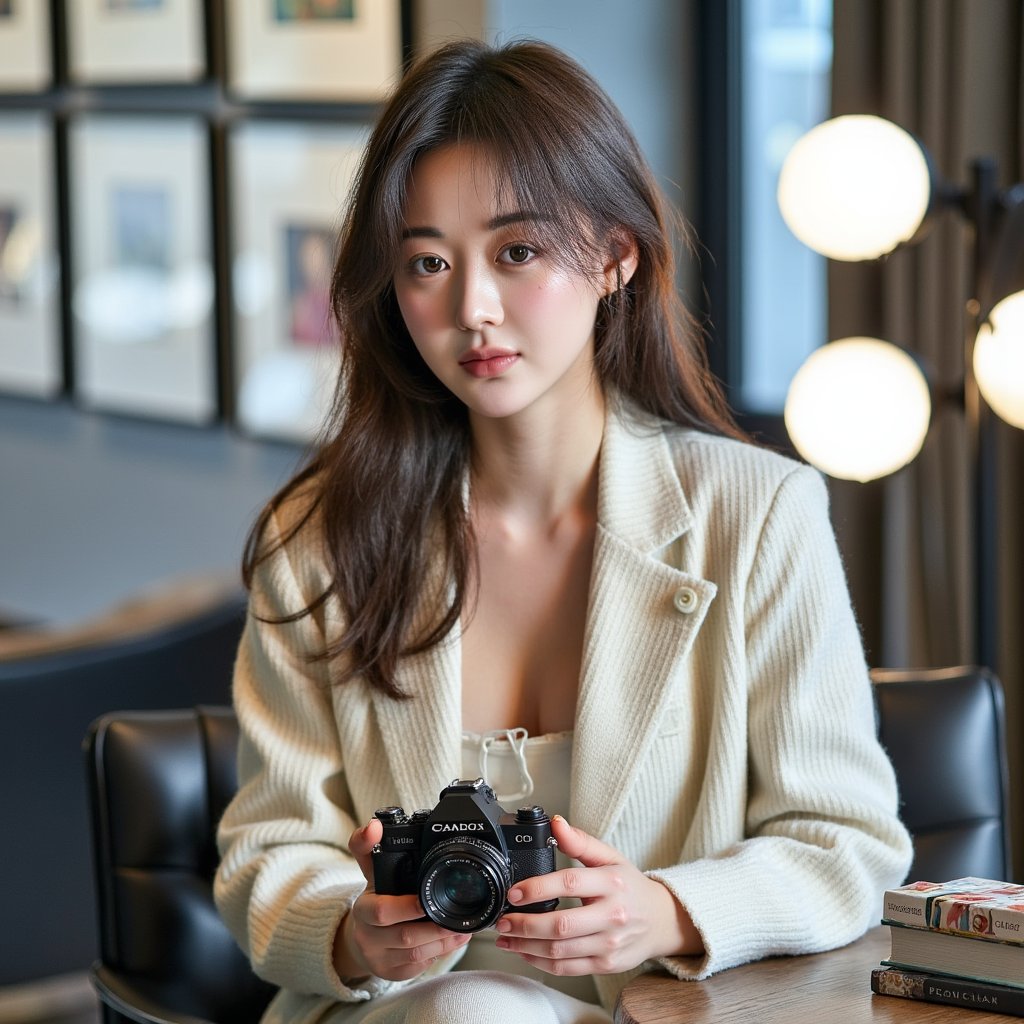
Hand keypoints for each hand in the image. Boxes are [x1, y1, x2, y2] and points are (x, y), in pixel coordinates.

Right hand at [333, 818, 470, 981]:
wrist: (362, 937)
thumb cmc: (374, 899)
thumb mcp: (369, 873)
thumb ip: (369, 846)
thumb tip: (374, 824)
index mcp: (364, 909)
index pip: (382, 911)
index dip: (406, 908)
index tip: (424, 901)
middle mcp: (368, 937)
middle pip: (405, 936)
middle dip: (435, 927)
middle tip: (457, 916)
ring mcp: (379, 959)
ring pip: (416, 954)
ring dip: (443, 940)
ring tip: (463, 928)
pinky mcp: (393, 974)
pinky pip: (420, 966)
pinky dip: (440, 952)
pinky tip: (452, 940)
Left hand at [493, 815, 703, 975]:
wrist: (661, 921)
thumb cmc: (630, 887)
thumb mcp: (611, 857)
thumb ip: (580, 841)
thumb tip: (556, 823)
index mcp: (612, 883)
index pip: (570, 883)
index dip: (537, 888)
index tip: (514, 892)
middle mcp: (613, 915)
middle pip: (561, 924)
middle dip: (525, 925)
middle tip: (502, 921)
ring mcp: (610, 944)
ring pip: (561, 950)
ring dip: (527, 946)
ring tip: (506, 938)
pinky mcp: (607, 965)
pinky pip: (568, 968)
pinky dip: (542, 962)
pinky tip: (527, 952)